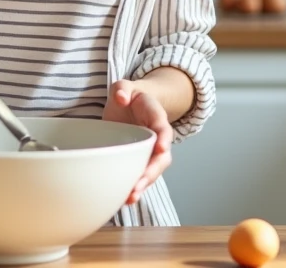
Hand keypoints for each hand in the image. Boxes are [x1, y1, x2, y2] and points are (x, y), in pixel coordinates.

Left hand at [102, 79, 172, 204]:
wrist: (130, 104)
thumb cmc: (128, 95)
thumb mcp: (123, 85)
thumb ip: (122, 88)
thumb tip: (121, 98)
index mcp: (156, 116)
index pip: (163, 129)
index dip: (164, 139)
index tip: (161, 149)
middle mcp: (157, 137)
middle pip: (161, 158)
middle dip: (152, 172)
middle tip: (139, 184)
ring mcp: (149, 151)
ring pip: (152, 171)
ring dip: (143, 185)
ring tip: (130, 198)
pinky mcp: (138, 161)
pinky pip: (141, 176)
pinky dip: (134, 188)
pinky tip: (124, 199)